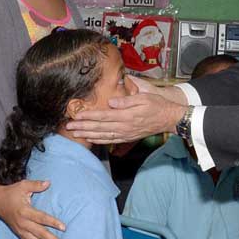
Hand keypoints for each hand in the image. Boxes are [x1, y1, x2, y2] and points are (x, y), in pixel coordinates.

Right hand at [0, 179, 65, 238]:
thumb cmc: (11, 193)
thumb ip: (36, 185)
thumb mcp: (23, 186)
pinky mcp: (20, 234)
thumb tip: (48, 183)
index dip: (53, 222)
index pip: (41, 218)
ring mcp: (21, 230)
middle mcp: (23, 223)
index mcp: (25, 211)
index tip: (64, 227)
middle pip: (40, 234)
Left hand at [67, 87, 184, 144]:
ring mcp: (126, 134)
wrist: (168, 119)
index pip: (104, 116)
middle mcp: (124, 126)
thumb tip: (111, 102)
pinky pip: (110, 140)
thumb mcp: (143, 97)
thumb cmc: (156, 104)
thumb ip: (126, 101)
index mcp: (127, 115)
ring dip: (88, 135)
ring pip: (103, 135)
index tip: (78, 115)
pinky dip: (99, 140)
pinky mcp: (128, 137)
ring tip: (75, 133)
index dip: (89, 116)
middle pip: (100, 127)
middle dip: (83, 127)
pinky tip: (90, 139)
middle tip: (69, 126)